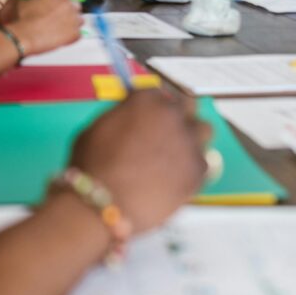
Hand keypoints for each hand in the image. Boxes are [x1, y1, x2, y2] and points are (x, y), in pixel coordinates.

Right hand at [5, 0, 81, 56]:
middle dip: (70, 8)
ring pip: (79, 19)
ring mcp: (73, 20)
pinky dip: (71, 36)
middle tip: (59, 15)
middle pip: (77, 4)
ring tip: (59, 28)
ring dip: (72, 22)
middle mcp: (68, 5)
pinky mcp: (74, 34)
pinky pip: (78, 34)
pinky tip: (60, 37)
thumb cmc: (22, 18)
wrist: (23, 37)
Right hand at [69, 89, 209, 234]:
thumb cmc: (92, 166)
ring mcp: (188, 141)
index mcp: (145, 99)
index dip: (152, 105)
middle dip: (178, 114)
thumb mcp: (98, 128)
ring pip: (203, 130)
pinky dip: (192, 167)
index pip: (157, 91)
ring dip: (192, 137)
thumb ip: (121, 117)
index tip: (149, 114)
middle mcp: (171, 114)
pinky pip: (203, 162)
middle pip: (187, 104)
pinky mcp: (198, 169)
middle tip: (166, 130)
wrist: (104, 203)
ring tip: (177, 154)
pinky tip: (177, 177)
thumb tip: (130, 119)